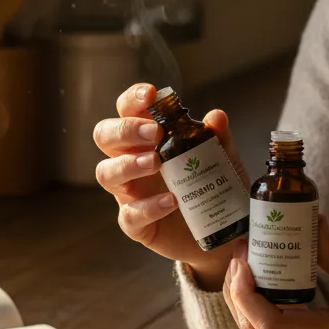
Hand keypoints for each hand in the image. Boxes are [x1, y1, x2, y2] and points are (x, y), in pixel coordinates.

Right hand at [93, 83, 250, 287]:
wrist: (222, 233)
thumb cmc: (214, 188)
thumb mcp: (223, 160)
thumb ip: (219, 139)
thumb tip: (216, 116)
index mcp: (147, 139)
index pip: (127, 111)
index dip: (132, 100)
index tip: (149, 95)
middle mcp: (131, 161)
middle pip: (105, 137)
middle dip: (125, 130)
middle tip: (154, 132)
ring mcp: (130, 193)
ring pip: (106, 174)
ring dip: (128, 165)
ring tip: (155, 163)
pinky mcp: (136, 224)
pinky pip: (130, 215)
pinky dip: (148, 207)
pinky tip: (170, 201)